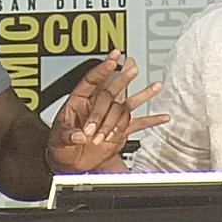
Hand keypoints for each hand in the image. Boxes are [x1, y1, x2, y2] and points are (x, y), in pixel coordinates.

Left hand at [46, 49, 168, 172]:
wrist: (69, 163)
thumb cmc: (60, 146)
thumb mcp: (58, 139)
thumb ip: (69, 135)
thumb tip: (78, 135)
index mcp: (79, 102)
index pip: (92, 80)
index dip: (102, 69)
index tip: (112, 58)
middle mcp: (96, 106)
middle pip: (112, 90)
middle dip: (121, 81)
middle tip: (132, 68)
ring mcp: (109, 118)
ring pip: (126, 106)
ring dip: (140, 97)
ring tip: (156, 86)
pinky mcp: (119, 131)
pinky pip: (137, 124)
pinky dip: (150, 121)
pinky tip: (162, 117)